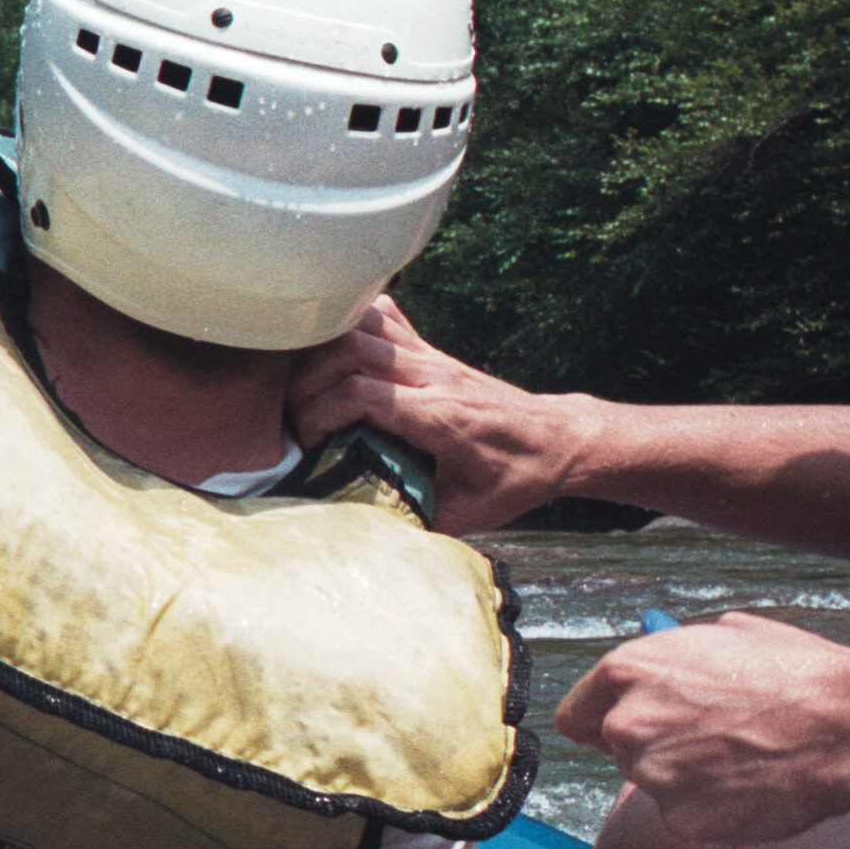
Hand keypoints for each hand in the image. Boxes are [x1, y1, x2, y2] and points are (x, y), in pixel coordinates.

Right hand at [289, 297, 581, 534]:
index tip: (304, 443)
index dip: (317, 414)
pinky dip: (352, 323)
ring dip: (322, 350)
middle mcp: (433, 376)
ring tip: (303, 386)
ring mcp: (433, 358)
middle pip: (350, 350)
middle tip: (290, 415)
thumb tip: (366, 531)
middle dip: (306, 381)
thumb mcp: (470, 515)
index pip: (360, 394)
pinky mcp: (433, 352)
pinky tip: (335, 352)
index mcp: (440, 416)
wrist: (560, 440)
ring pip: (363, 326)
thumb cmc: (518, 477)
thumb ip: (419, 520)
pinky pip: (385, 317)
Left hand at [554, 610, 849, 841]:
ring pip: (656, 784)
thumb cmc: (797, 674)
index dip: (601, 719)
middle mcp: (629, 723)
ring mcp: (654, 776)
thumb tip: (660, 660)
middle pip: (618, 750)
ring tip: (743, 757)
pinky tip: (752, 785)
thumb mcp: (726, 636)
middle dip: (655, 745)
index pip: (575, 712)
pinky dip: (713, 810)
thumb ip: (675, 656)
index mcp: (629, 670)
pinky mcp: (683, 820)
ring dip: (687, 778)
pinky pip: (687, 817)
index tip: (618, 726)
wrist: (848, 724)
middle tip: (710, 737)